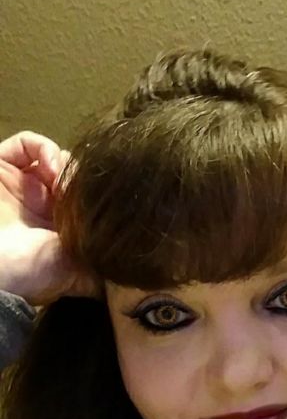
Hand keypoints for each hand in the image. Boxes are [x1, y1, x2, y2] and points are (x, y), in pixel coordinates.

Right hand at [0, 131, 98, 305]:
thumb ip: (108, 268)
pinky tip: (52, 170)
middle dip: (87, 177)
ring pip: (56, 156)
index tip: (109, 201)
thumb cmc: (37, 273)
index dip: (101, 192)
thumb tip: (141, 271)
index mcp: (63, 223)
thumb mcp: (84, 276)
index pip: (90, 195)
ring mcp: (22, 182)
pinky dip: (45, 149)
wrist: (0, 269)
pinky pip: (27, 143)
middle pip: (75, 172)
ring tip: (68, 182)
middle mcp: (43, 201)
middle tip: (90, 190)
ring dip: (68, 164)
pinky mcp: (1, 166)